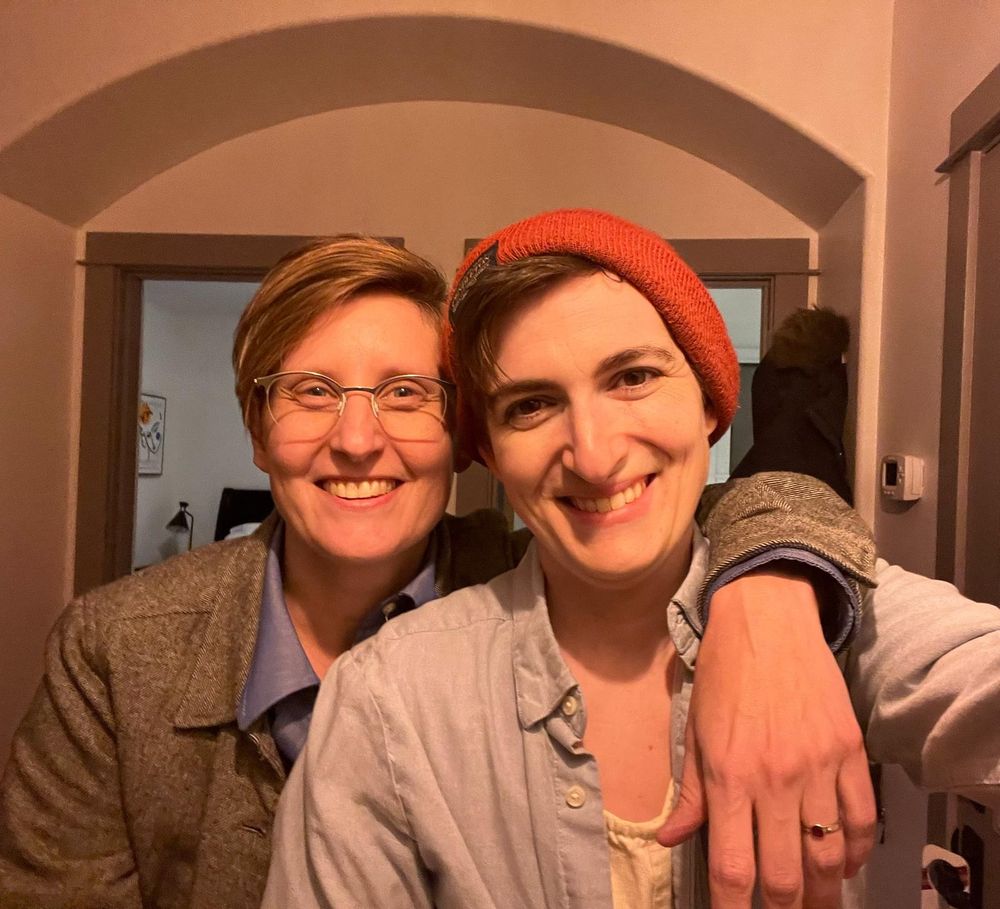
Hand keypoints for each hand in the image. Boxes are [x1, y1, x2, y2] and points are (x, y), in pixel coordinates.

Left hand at [657, 567, 876, 907]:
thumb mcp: (694, 731)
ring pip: (828, 857)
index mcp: (728, 776)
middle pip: (784, 875)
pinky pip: (862, 820)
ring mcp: (818, 766)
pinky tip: (842, 861)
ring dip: (822, 890)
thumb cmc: (723, 675)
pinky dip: (855, 851)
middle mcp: (775, 779)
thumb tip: (670, 839)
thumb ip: (689, 793)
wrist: (766, 619)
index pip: (732, 867)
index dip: (732, 908)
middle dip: (781, 908)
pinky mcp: (850, 751)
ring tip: (812, 899)